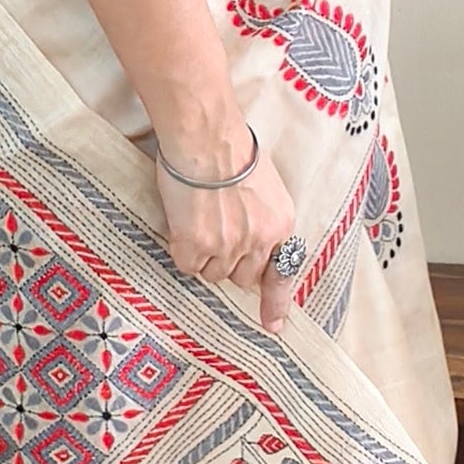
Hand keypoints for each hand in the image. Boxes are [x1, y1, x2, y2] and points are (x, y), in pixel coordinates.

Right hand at [157, 134, 299, 337]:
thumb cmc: (230, 148)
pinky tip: (181, 223)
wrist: (206, 137)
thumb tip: (249, 238)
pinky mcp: (197, 245)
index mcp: (280, 224)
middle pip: (242, 276)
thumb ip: (260, 217)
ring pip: (212, 273)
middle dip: (228, 263)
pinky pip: (187, 266)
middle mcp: (259, 241)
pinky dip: (181, 250)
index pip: (282, 273)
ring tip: (196, 219)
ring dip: (203, 255)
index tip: (272, 326)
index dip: (275, 303)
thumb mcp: (263, 186)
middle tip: (213, 236)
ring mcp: (228, 246)